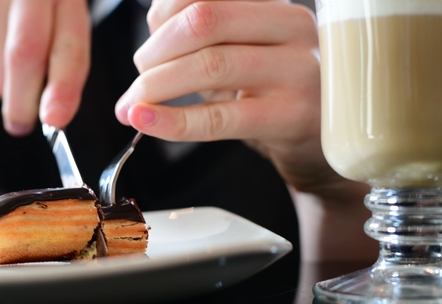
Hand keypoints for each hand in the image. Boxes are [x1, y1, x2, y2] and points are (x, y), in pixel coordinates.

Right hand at [0, 0, 90, 135]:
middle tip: (21, 127)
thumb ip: (63, 80)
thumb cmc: (30, 43)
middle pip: (25, 53)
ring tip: (3, 73)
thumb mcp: (57, 54)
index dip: (64, 87)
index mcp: (64, 0)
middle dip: (25, 102)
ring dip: (5, 96)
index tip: (55, 120)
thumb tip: (54, 118)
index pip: (69, 46)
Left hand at [115, 0, 334, 193]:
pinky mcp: (291, 116)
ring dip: (156, 86)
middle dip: (155, 51)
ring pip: (210, 65)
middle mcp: (292, 26)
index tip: (146, 45)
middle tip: (138, 80)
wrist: (321, 138)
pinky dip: (173, 121)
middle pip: (204, 20)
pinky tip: (146, 121)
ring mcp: (297, 71)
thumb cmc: (271, 90)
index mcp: (273, 4)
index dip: (161, 18)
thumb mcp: (241, 51)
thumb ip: (200, 37)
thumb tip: (146, 41)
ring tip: (135, 106)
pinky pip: (220, 118)